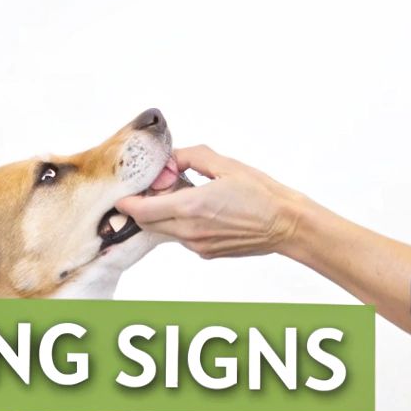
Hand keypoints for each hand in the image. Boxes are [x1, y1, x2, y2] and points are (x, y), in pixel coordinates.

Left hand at [114, 146, 310, 258]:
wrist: (285, 224)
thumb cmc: (261, 194)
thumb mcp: (225, 164)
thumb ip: (191, 157)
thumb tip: (172, 158)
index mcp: (191, 206)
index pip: (142, 210)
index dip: (128, 202)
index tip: (125, 194)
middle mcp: (190, 231)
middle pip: (148, 224)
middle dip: (143, 207)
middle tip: (157, 188)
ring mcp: (198, 245)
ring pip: (164, 231)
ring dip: (163, 215)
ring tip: (184, 196)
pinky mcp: (207, 253)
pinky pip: (182, 238)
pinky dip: (180, 225)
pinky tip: (201, 211)